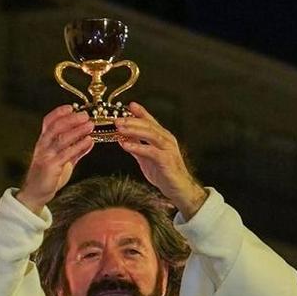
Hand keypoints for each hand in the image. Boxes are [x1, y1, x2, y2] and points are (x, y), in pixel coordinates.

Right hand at [16, 106, 96, 214]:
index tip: (71, 107)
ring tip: (90, 125)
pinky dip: (79, 146)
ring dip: (77, 130)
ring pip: (62, 139)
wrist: (36, 193)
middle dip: (71, 119)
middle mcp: (43, 146)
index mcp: (44, 142)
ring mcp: (46, 156)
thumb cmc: (48, 176)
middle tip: (85, 115)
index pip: (48, 122)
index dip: (58, 113)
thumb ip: (75, 150)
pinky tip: (88, 141)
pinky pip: (66, 153)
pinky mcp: (51, 166)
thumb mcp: (62, 160)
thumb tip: (89, 140)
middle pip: (56, 127)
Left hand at [113, 104, 208, 218]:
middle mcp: (167, 140)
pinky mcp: (167, 160)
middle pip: (149, 125)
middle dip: (132, 121)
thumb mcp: (147, 158)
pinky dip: (137, 147)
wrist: (178, 189)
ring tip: (120, 128)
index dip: (141, 112)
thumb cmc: (165, 174)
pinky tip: (126, 145)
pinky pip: (151, 151)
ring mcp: (168, 149)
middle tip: (118, 119)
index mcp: (163, 138)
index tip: (130, 106)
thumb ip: (137, 147)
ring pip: (151, 134)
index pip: (150, 122)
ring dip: (134, 130)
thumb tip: (124, 138)